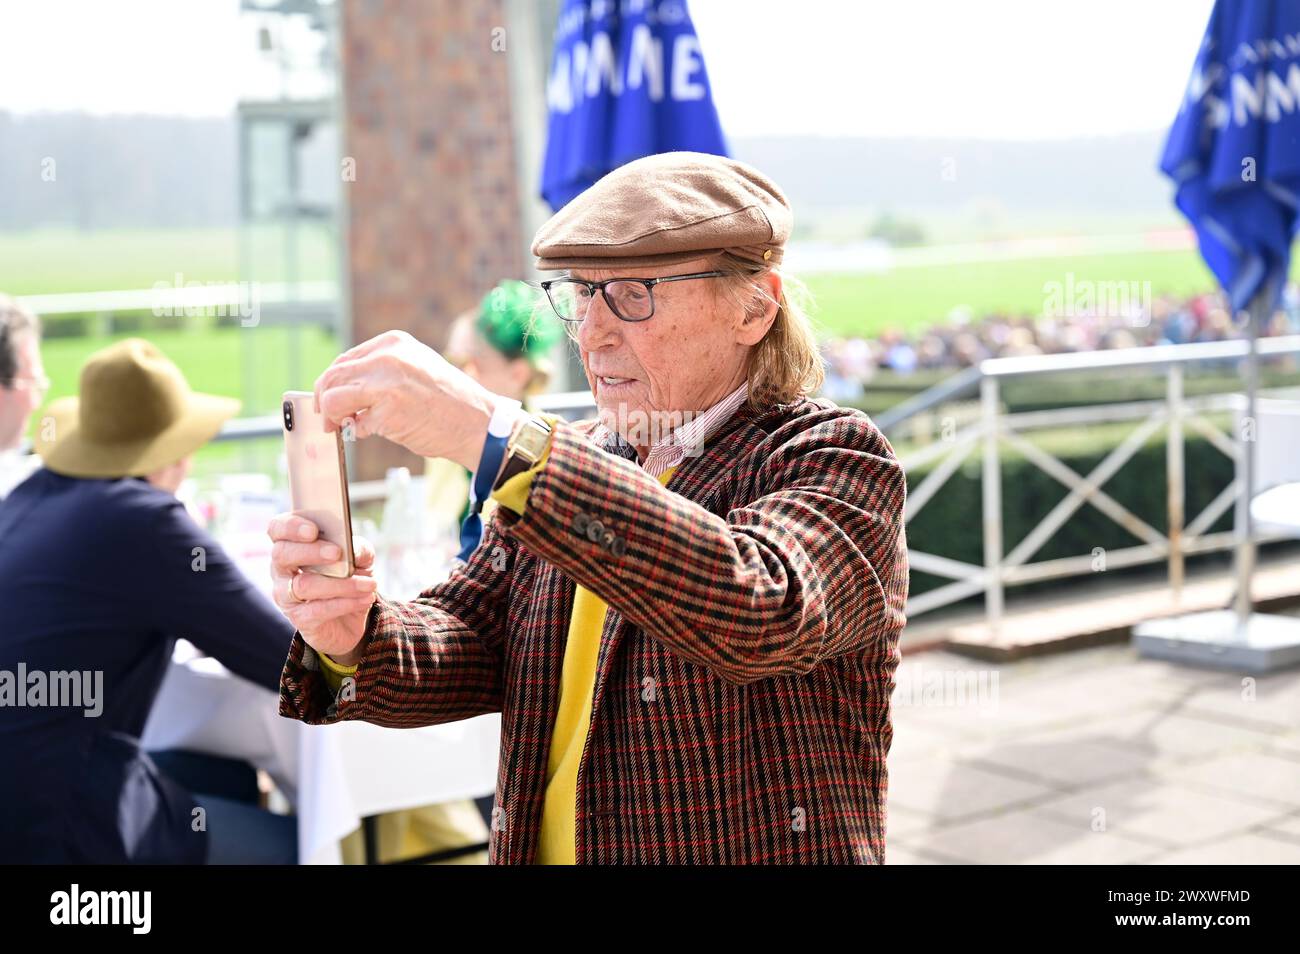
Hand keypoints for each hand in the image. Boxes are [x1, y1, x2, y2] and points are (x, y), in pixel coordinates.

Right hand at [269, 514, 377, 664]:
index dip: (290, 527)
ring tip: (369, 583)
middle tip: (336, 553)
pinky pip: (317, 610)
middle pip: (282, 554)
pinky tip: (364, 598)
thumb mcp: (360, 559)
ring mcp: (286, 595)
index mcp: (292, 544)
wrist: (351, 619)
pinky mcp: (299, 618)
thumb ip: (358, 549)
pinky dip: (344, 603)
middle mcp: (282, 569)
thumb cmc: (348, 577)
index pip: (277, 529)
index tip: (312, 530)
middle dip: (310, 551)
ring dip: (340, 583)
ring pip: (303, 585)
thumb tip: (353, 549)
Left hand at [314, 330, 502, 469]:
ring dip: (333, 416)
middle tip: (330, 420)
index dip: (333, 384)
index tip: (333, 401)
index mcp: (394, 342)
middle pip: (333, 376)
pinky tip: (375, 432)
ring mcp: (386, 380)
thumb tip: (346, 389)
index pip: (345, 360)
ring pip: (332, 397)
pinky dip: (357, 431)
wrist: (479, 423)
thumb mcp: (416, 369)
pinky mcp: (386, 407)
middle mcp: (388, 356)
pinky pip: (352, 421)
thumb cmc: (450, 402)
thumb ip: (382, 372)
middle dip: (326, 401)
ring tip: (346, 427)